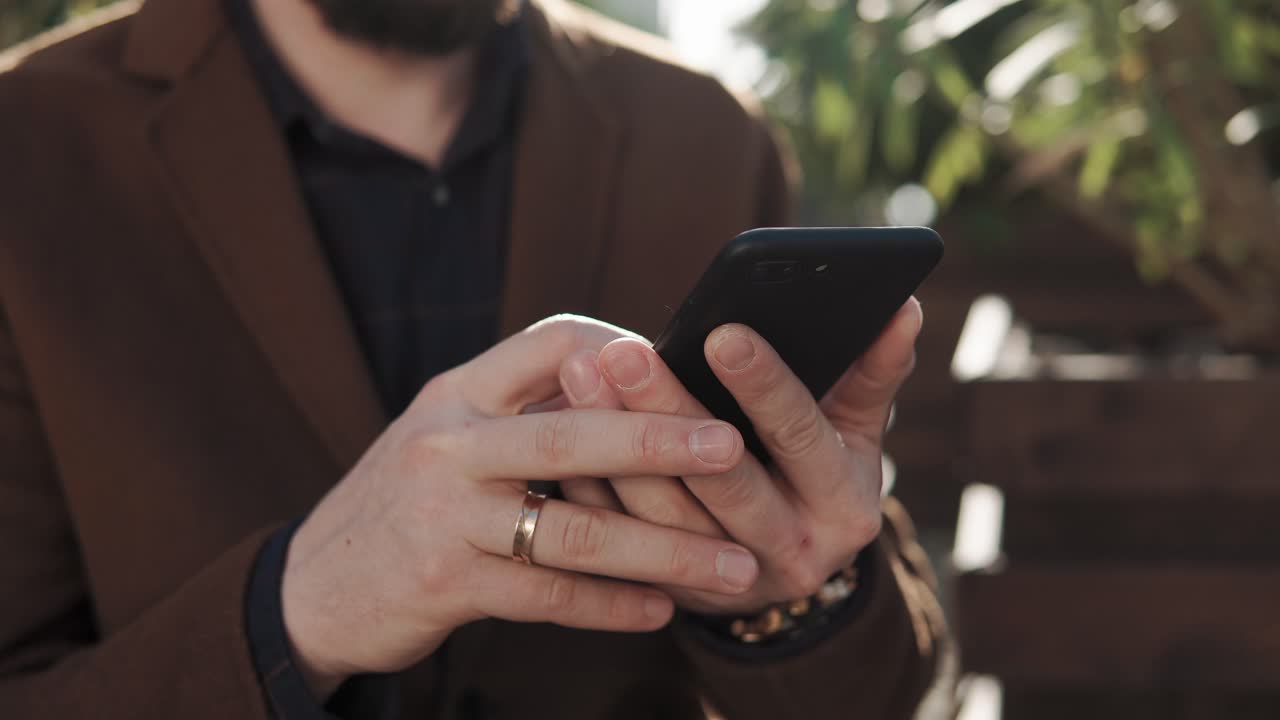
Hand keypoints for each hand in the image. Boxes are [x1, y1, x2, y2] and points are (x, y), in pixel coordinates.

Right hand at [282, 317, 762, 697]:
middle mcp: (449, 445)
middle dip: (660, 440)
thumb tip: (630, 384)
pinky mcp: (445, 584)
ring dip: (661, 548)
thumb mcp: (446, 435)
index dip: (624, 350)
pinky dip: (610, 604)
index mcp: (457, 393)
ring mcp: (445, 516)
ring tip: (730, 565)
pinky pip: (548, 594)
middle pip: (570, 434)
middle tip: (732, 448)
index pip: (551, 342)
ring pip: (572, 529)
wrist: (313, 585)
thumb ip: (523, 409)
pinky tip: (660, 609)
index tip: (683, 367)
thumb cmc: (404, 502)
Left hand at [557, 299, 922, 614]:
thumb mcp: (854, 434)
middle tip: (622, 351)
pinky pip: (621, 536)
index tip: (721, 332)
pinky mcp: (675, 592)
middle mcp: (792, 550)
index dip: (764, 386)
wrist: (787, 569)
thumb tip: (902, 305)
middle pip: (723, 478)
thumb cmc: (819, 473)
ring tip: (580, 370)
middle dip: (669, 411)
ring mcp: (731, 580)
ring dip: (614, 442)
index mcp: (844, 505)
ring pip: (662, 511)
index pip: (801, 437)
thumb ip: (872, 373)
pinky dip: (589, 482)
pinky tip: (560, 425)